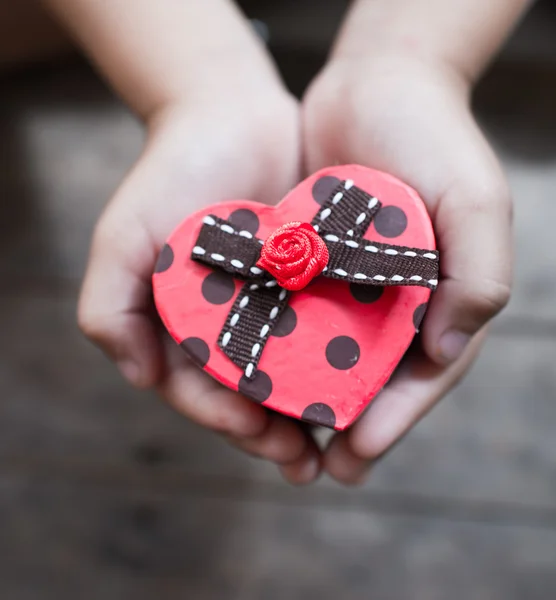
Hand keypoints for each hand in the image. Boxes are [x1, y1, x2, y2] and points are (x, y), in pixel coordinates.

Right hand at [78, 84, 327, 483]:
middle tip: (303, 460)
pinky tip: (362, 382)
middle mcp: (231, 325)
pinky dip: (342, 361)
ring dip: (312, 413)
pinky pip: (329, 331)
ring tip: (340, 440)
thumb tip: (137, 376)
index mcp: (185, 327)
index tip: (256, 430)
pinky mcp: (314, 284)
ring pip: (294, 375)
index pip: (201, 389)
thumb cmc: (172, 173)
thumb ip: (110, 306)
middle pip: (252, 395)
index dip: (225, 417)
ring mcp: (276, 307)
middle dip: (273, 433)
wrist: (232, 115)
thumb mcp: (125, 235)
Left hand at [302, 57, 511, 483]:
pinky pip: (299, 317)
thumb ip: (479, 275)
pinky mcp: (315, 267)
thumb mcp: (476, 199)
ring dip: (311, 402)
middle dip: (350, 426)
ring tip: (282, 441)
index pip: (425, 374)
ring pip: (334, 358)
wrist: (375, 86)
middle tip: (320, 469)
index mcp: (444, 298)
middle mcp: (400, 301)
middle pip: (377, 379)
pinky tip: (256, 377)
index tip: (359, 451)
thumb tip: (447, 350)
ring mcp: (356, 287)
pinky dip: (283, 350)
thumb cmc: (434, 138)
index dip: (396, 418)